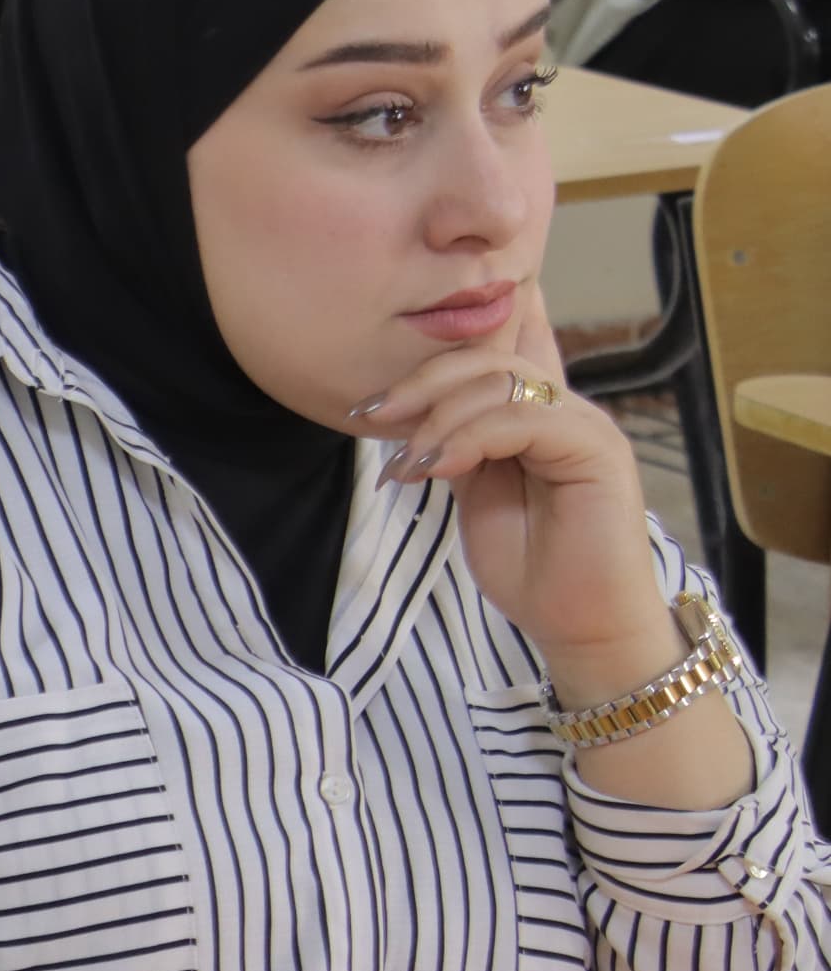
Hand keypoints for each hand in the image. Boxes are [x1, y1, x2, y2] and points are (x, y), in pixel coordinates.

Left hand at [347, 278, 671, 675]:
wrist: (575, 622)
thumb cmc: (527, 561)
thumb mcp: (472, 487)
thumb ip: (455, 440)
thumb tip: (406, 409)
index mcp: (534, 411)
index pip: (495, 347)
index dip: (435, 353)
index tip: (372, 396)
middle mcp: (564, 407)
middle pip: (486, 357)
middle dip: (419, 381)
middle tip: (372, 417)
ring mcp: (585, 424)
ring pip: (500, 382)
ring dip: (439, 418)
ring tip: (409, 464)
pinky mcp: (598, 449)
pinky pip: (524, 418)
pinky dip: (469, 438)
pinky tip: (439, 468)